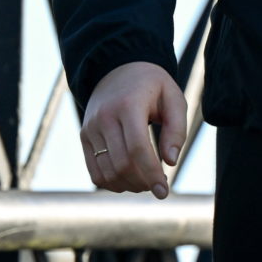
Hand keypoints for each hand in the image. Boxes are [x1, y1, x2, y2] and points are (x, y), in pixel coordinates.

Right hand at [81, 61, 186, 197]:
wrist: (118, 69)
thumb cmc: (153, 86)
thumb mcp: (173, 98)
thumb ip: (177, 129)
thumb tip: (170, 162)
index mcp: (128, 105)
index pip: (137, 148)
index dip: (151, 173)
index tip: (164, 191)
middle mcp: (105, 117)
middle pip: (122, 163)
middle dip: (143, 182)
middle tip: (159, 186)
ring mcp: (91, 128)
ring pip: (107, 172)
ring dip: (129, 186)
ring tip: (146, 183)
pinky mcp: (84, 136)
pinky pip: (94, 171)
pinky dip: (112, 183)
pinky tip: (129, 181)